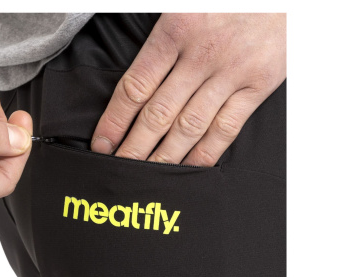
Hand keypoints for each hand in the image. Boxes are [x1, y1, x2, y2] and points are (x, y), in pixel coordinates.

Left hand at [91, 13, 285, 165]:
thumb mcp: (186, 3)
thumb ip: (160, 37)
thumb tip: (135, 79)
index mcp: (176, 30)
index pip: (135, 87)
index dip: (115, 121)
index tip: (102, 144)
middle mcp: (201, 55)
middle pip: (158, 114)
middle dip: (134, 148)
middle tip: (119, 170)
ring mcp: (231, 73)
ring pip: (189, 127)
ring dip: (164, 157)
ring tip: (146, 177)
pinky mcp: (257, 85)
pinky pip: (226, 128)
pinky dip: (205, 153)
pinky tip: (188, 169)